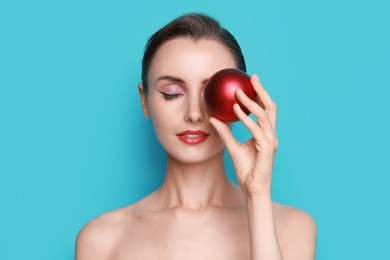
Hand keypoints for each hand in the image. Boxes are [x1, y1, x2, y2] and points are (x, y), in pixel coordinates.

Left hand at [209, 74, 277, 199]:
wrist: (253, 189)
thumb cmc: (246, 169)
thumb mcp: (232, 147)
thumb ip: (225, 133)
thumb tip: (214, 119)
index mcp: (265, 133)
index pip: (265, 110)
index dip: (260, 95)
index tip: (251, 81)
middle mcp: (270, 134)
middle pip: (270, 107)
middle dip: (262, 91)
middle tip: (252, 78)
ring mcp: (270, 141)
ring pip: (263, 115)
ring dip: (251, 102)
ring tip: (238, 92)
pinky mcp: (267, 148)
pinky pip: (256, 129)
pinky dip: (246, 118)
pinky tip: (236, 110)